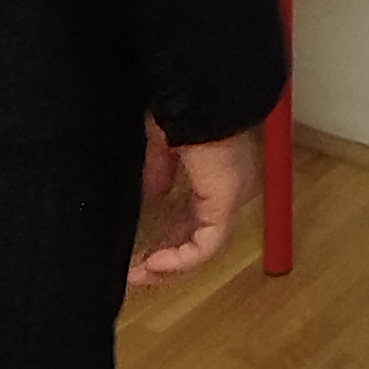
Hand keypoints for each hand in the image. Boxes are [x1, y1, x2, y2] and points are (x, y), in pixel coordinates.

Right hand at [127, 121, 260, 284]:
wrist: (196, 94)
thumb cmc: (180, 109)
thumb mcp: (163, 147)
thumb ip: (159, 175)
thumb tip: (151, 198)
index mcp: (217, 174)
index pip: (196, 218)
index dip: (170, 238)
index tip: (141, 252)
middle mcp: (228, 190)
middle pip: (201, 239)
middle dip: (168, 259)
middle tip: (138, 272)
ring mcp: (230, 198)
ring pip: (204, 248)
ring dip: (172, 266)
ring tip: (141, 274)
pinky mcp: (226, 204)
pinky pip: (206, 246)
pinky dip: (180, 259)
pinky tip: (153, 263)